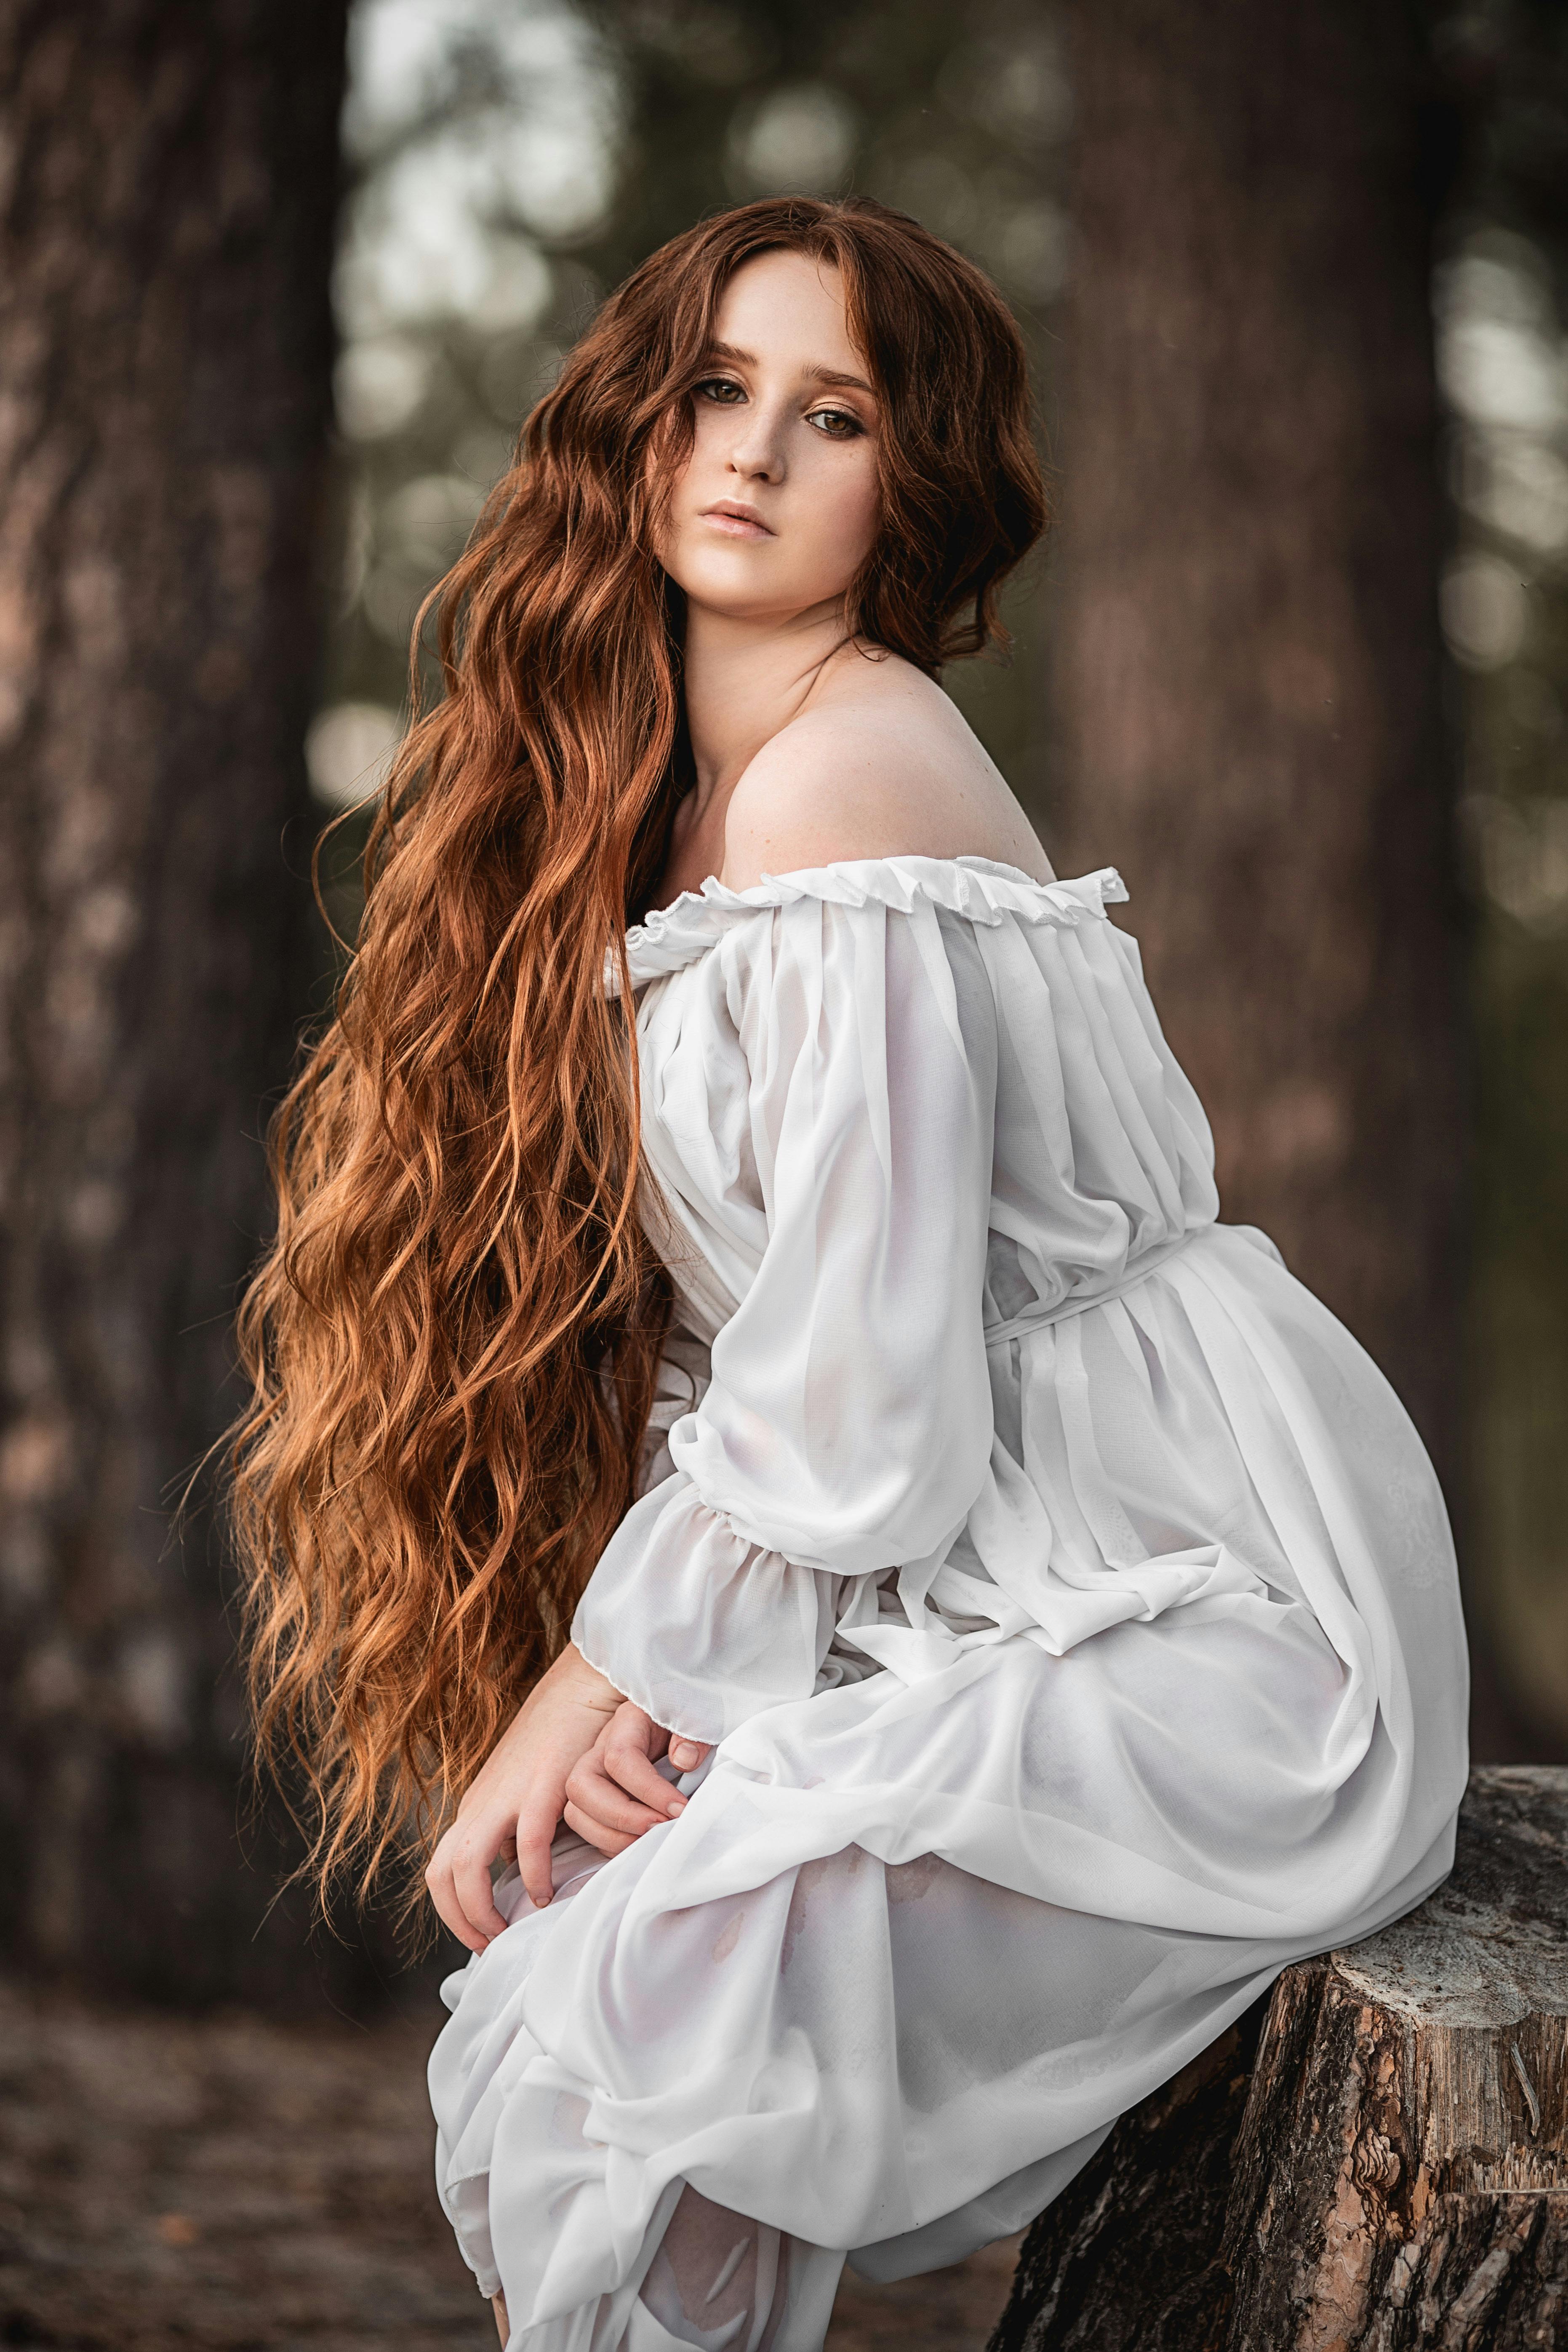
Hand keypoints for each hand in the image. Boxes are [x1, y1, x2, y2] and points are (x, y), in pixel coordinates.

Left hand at [424, 1643, 622, 1953]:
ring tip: (507, 1931)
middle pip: (442, 1875)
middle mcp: (479, 1806)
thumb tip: (510, 1874)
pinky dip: (531, 1878)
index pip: (440, 1872)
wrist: (579, 1691)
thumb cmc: (557, 1745)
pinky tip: (546, 1894)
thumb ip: (513, 1832)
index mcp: (474, 1810)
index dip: (453, 1913)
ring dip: (482, 1909)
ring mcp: (506, 1796)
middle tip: (489, 1945)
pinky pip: (526, 1846)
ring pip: (468, 1866)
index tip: (481, 1938)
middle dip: (460, 1920)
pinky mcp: (540, 1788)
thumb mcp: (523, 1794)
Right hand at [563, 1701, 711, 1856]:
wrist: (681, 1725)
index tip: (679, 1809)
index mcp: (627, 1723)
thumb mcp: (697, 1719)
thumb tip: (684, 1761)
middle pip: (582, 1787)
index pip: (620, 1758)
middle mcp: (601, 1750)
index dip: (648, 1790)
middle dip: (620, 1817)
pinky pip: (590, 1829)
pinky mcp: (599, 1801)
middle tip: (658, 1829)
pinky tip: (643, 1844)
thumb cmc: (688, 1724)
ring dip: (613, 1837)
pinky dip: (613, 1845)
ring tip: (651, 1840)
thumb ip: (693, 1735)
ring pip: (576, 1813)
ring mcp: (596, 1777)